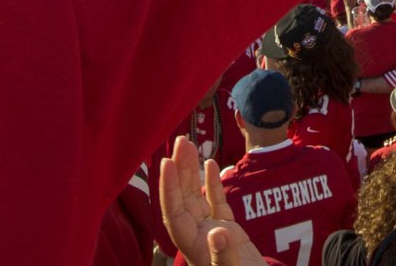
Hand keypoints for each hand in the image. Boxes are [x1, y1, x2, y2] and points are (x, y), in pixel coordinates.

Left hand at [159, 137, 266, 265]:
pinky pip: (216, 203)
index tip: (166, 163)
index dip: (169, 190)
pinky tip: (211, 165)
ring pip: (197, 198)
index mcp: (195, 248)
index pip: (175, 214)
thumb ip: (224, 256)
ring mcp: (212, 233)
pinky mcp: (228, 232)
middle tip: (180, 141)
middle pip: (183, 201)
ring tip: (189, 145)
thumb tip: (218, 233)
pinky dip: (212, 184)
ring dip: (192, 172)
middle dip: (180, 171)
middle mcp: (199, 238)